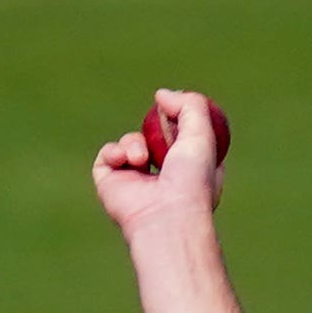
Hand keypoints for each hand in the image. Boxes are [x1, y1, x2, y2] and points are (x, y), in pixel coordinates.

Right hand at [92, 88, 224, 234]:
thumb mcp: (203, 134)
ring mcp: (136, 181)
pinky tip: (125, 162)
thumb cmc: (191, 182)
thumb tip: (161, 96)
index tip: (178, 113)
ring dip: (133, 142)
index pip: (185, 137)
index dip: (181, 122)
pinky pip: (107, 155)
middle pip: (154, 135)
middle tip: (160, 134)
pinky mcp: (112, 184)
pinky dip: (114, 152)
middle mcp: (165, 177)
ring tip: (141, 158)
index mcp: (193, 170)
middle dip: (155, 129)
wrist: (166, 217)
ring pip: (131, 141)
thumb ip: (190, 104)